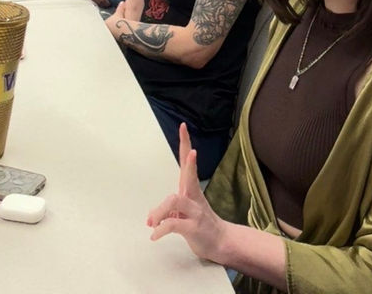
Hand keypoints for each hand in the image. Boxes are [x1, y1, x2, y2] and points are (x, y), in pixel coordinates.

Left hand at [147, 124, 225, 260]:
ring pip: (174, 201)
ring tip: (151, 223)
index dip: (184, 145)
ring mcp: (195, 212)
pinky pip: (173, 225)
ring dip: (158, 212)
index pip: (187, 164)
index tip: (183, 127)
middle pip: (189, 176)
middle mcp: (194, 197)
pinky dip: (160, 230)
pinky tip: (154, 236)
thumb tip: (150, 218)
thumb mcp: (182, 215)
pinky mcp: (194, 227)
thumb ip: (167, 212)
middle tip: (192, 150)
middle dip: (190, 162)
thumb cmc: (200, 226)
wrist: (222, 244)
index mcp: (190, 190)